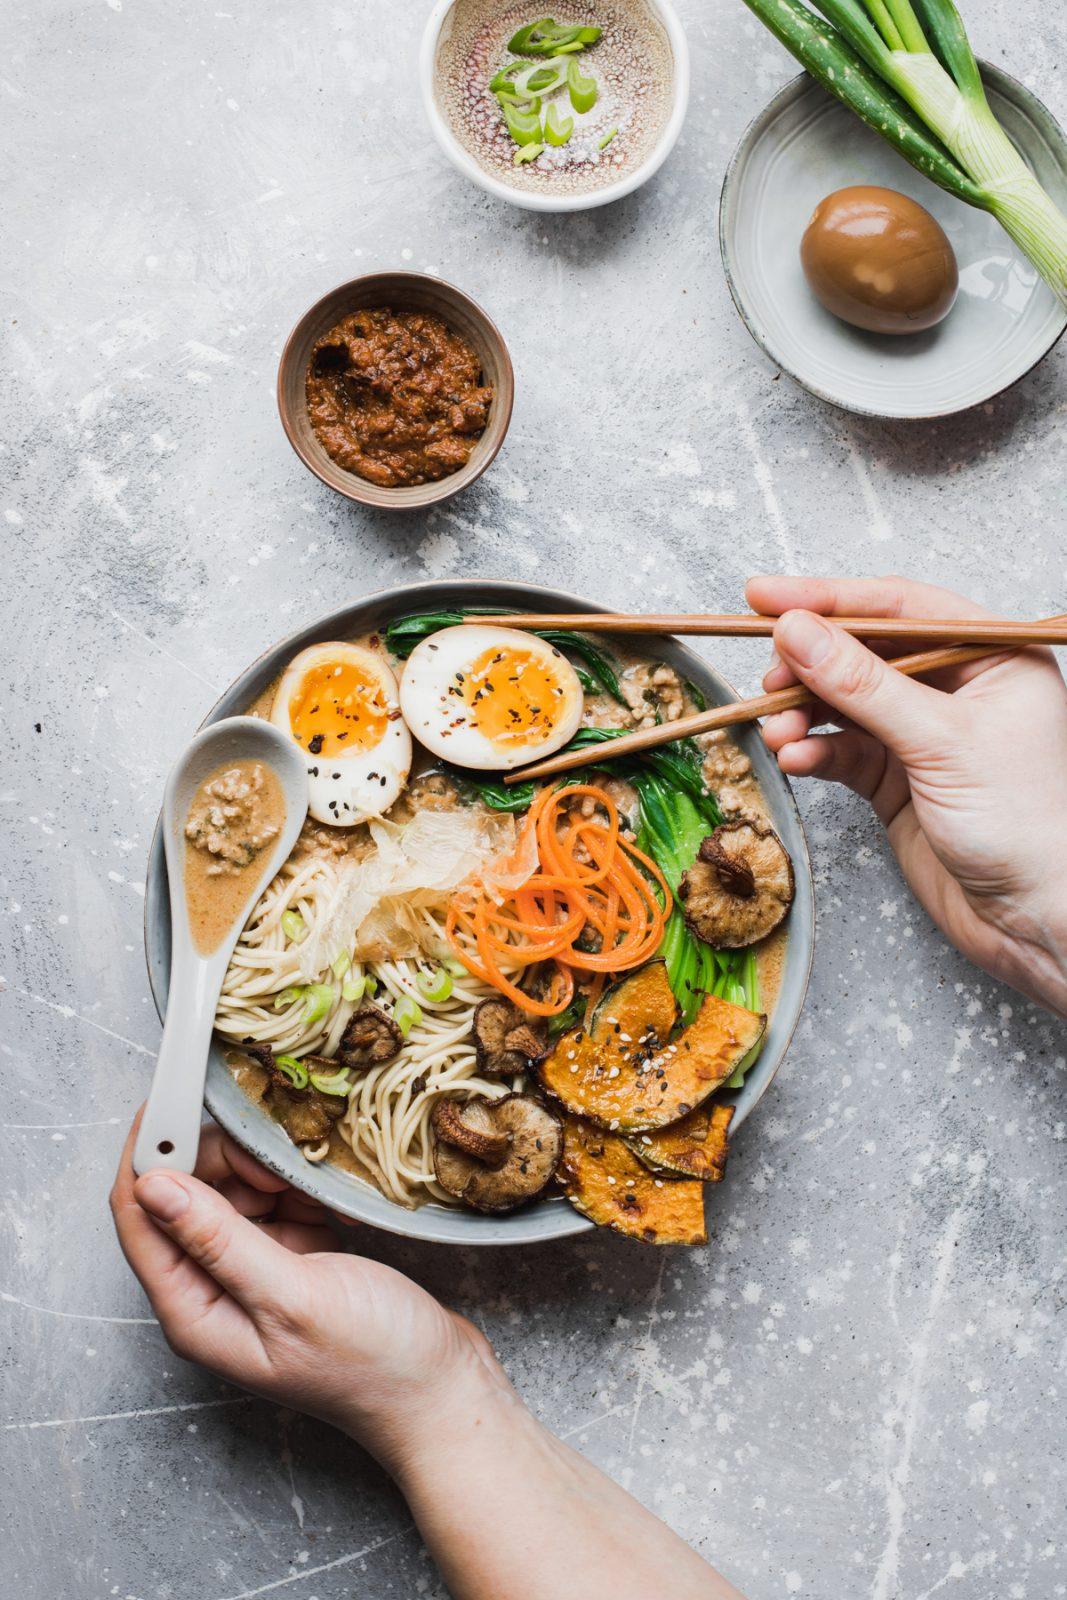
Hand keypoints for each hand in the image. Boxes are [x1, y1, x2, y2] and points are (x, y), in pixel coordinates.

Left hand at [110, 1113, 503, 1469]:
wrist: (439, 1389)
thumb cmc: (371, 1360)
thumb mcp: (293, 1296)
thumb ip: (220, 1240)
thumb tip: (153, 1186)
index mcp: (193, 1310)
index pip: (139, 1216)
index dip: (146, 1154)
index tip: (171, 1099)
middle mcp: (212, 1292)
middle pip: (183, 1198)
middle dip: (218, 1159)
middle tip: (264, 1144)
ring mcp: (254, 1276)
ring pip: (230, 1194)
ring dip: (260, 1171)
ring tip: (300, 1176)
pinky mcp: (293, 1262)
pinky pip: (272, 1203)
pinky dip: (292, 1185)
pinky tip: (318, 1190)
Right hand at [747, 575, 1066, 1016]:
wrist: (1036, 921)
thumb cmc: (1027, 825)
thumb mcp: (941, 741)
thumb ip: (863, 685)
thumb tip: (798, 632)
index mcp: (993, 658)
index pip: (902, 609)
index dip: (831, 600)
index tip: (767, 597)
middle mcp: (959, 689)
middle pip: (866, 654)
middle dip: (810, 665)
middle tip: (769, 673)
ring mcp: (924, 736)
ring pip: (845, 705)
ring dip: (803, 714)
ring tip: (776, 731)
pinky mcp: (898, 781)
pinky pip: (843, 751)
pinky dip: (815, 752)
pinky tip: (796, 759)